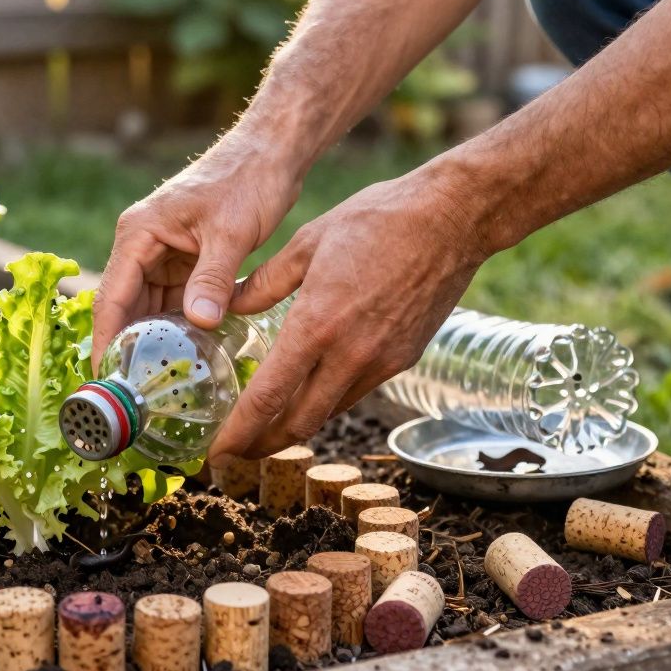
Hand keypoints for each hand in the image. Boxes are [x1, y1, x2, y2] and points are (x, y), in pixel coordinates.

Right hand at [92, 127, 302, 373]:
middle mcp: (142, 246)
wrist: (271, 152)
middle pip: (126, 308)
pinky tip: (189, 356)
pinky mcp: (185, 261)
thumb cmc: (247, 178)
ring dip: (156, 341)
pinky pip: (174, 302)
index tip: (105, 380)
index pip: (112, 297)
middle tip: (136, 394)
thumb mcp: (231, 232)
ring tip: (160, 384)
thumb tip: (197, 323)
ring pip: (150, 309)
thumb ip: (212, 278)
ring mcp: (162, 254)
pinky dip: (180, 327)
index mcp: (138, 233)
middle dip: (129, 348)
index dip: (106, 341)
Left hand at [208, 169, 487, 464]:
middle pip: (297, 423)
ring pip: (327, 413)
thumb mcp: (308, 242)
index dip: (238, 432)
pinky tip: (306, 396)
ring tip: (263, 431)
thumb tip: (228, 305)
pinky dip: (324, 404)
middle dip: (261, 446)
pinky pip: (353, 393)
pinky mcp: (402, 360)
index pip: (268, 398)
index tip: (216, 451)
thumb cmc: (378, 220)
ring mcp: (380, 362)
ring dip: (292, 429)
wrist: (453, 218)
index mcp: (317, 325)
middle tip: (233, 452)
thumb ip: (264, 283)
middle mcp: (349, 354)